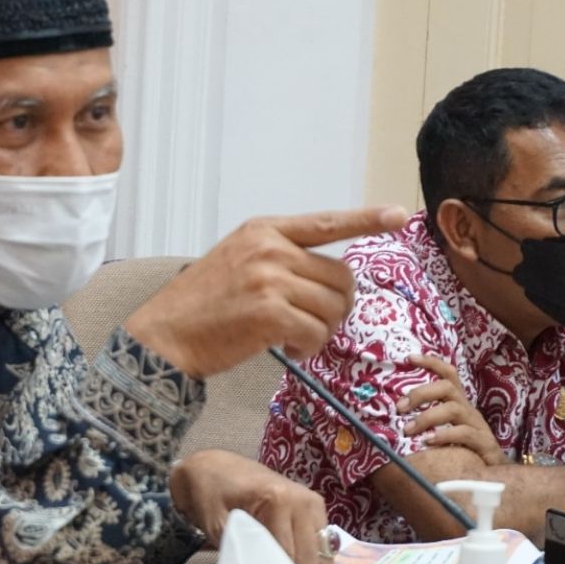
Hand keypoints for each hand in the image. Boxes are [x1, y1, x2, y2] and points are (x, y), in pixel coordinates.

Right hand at [125, 207, 407, 376]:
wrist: (164, 335)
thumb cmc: (201, 305)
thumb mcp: (236, 260)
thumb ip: (279, 258)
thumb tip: (328, 279)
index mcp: (263, 229)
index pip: (326, 222)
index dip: (366, 218)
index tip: (399, 215)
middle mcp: (270, 248)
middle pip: (341, 276)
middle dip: (337, 306)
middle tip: (313, 324)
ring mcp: (270, 278)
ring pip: (333, 307)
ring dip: (322, 331)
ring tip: (293, 337)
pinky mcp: (270, 312)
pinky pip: (316, 332)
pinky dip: (308, 347)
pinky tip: (287, 349)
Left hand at [169, 449, 330, 563]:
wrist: (213, 468)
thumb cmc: (211, 495)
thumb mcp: (218, 526)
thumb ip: (244, 550)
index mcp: (280, 501)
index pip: (291, 557)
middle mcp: (303, 500)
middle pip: (312, 559)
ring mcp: (312, 501)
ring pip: (322, 553)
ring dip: (302, 561)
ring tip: (277, 557)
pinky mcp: (315, 504)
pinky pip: (323, 541)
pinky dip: (308, 549)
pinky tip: (287, 546)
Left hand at [397, 354, 507, 465]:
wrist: (493, 472)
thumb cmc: (462, 448)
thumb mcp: (445, 428)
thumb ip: (425, 419)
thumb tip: (393, 414)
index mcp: (457, 402)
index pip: (448, 373)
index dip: (431, 362)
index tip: (409, 358)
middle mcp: (467, 409)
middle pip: (447, 387)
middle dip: (421, 393)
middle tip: (399, 408)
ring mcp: (477, 425)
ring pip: (454, 409)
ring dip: (426, 417)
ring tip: (407, 430)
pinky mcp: (483, 443)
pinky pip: (464, 434)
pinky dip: (443, 436)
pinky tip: (427, 442)